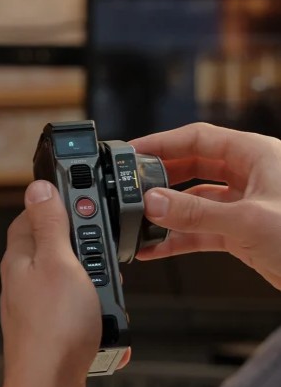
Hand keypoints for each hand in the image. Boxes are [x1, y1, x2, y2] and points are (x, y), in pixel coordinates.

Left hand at [0, 180, 100, 386]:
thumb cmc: (51, 330)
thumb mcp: (59, 262)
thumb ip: (50, 225)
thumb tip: (38, 189)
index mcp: (19, 259)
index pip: (31, 217)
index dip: (56, 205)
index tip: (81, 203)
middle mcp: (22, 282)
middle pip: (55, 250)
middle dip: (85, 250)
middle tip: (103, 257)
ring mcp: (35, 309)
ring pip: (70, 284)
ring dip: (94, 287)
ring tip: (105, 297)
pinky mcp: (50, 333)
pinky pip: (78, 315)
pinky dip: (95, 317)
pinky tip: (103, 326)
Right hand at [132, 122, 280, 289]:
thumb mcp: (248, 221)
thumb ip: (195, 213)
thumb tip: (152, 203)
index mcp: (256, 155)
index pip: (198, 138)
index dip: (161, 143)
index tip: (130, 153)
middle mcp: (250, 176)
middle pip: (192, 168)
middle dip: (159, 179)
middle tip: (129, 188)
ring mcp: (245, 205)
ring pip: (194, 202)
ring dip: (166, 215)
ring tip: (138, 224)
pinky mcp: (243, 233)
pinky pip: (200, 231)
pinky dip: (177, 240)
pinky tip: (155, 248)